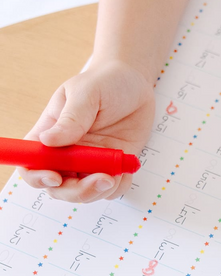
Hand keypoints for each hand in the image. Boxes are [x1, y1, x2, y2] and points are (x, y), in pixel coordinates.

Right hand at [18, 59, 154, 202]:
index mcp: (49, 134)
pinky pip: (112, 189)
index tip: (56, 177)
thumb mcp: (86, 94)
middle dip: (77, 191)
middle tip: (101, 178)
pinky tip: (126, 168)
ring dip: (100, 190)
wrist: (135, 84)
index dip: (37, 176)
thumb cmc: (104, 82)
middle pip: (59, 187)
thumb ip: (71, 119)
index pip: (30, 163)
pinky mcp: (112, 166)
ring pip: (86, 193)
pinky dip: (119, 186)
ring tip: (116, 171)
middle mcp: (67, 153)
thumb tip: (49, 141)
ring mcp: (90, 162)